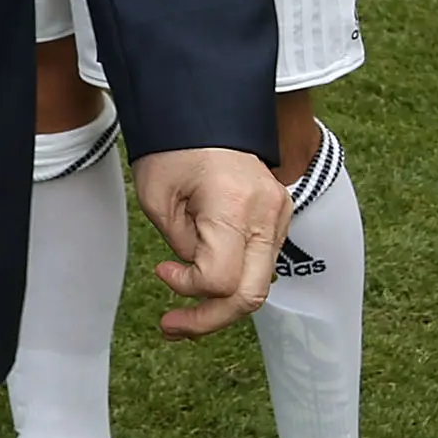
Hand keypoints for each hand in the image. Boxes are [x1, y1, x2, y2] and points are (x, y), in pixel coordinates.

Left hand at [133, 146, 290, 339]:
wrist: (206, 109)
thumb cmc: (173, 148)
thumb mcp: (158, 197)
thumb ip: (183, 244)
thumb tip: (200, 276)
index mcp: (234, 207)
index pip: (222, 280)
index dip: (188, 288)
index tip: (160, 270)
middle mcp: (267, 216)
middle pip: (251, 296)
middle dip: (210, 319)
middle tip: (172, 327)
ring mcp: (279, 217)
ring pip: (259, 284)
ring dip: (221, 304)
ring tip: (182, 317)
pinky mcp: (278, 217)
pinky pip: (259, 262)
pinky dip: (233, 279)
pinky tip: (203, 284)